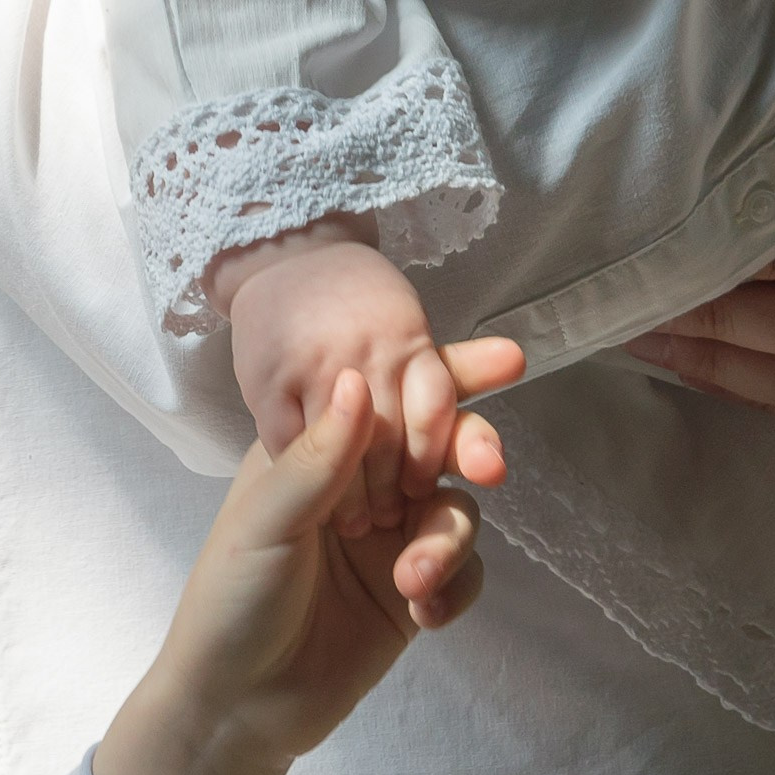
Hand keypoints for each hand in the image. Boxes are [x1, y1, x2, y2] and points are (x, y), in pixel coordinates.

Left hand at [91, 338, 524, 774]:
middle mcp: (367, 483)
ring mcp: (394, 539)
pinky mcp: (415, 593)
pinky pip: (464, 573)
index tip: (507, 361)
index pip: (392, 392)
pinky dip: (454, 586)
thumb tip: (359, 378)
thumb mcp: (266, 520)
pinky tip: (424, 611)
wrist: (238, 708)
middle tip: (488, 467)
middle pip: (443, 443)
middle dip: (475, 447)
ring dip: (447, 539)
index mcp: (327, 448)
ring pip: (457, 510)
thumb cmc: (232, 597)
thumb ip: (319, 456)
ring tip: (414, 578)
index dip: (451, 372)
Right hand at [225, 228, 460, 534]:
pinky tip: (312, 499)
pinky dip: (302, 476)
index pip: (437, 408)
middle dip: (393, 488)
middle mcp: (365, 349)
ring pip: (340, 452)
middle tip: (390, 518)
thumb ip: (448, 372)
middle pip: (389, 438)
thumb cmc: (358, 305)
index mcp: (407, 337)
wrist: (290, 253)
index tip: (425, 489)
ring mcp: (313, 364)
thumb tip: (509, 391)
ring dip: (349, 496)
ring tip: (355, 521)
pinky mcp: (265, 380)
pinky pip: (287, 445)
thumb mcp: (409, 330)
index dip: (436, 455)